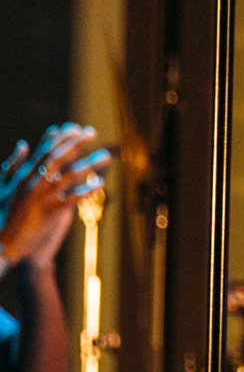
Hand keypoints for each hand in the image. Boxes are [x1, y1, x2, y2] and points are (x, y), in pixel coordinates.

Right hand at [0, 124, 108, 270]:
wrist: (2, 243)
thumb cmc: (1, 215)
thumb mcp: (4, 187)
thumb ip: (13, 165)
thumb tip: (23, 144)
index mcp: (23, 176)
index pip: (44, 151)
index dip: (60, 138)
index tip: (74, 128)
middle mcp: (34, 183)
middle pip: (59, 158)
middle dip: (76, 144)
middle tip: (92, 132)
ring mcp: (43, 197)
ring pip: (70, 176)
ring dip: (89, 165)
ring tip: (106, 156)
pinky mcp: (51, 213)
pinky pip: (73, 199)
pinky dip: (87, 191)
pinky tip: (101, 184)